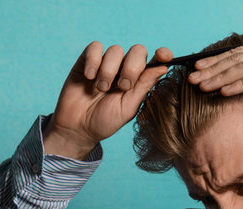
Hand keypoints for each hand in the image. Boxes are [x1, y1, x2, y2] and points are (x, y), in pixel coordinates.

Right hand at [44, 42, 172, 158]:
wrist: (78, 127)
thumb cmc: (106, 120)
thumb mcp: (128, 107)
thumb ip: (144, 86)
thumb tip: (163, 67)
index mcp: (140, 80)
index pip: (156, 61)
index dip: (163, 54)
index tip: (163, 55)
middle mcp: (125, 68)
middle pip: (138, 50)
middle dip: (132, 68)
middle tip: (123, 87)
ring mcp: (107, 63)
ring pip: (116, 50)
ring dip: (109, 70)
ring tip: (101, 89)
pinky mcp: (87, 60)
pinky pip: (95, 47)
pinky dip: (93, 62)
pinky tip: (89, 77)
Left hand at [188, 12, 242, 96]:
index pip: (240, 53)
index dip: (218, 60)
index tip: (200, 67)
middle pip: (235, 59)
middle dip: (212, 69)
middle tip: (191, 78)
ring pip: (242, 68)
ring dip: (219, 78)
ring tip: (201, 86)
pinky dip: (238, 84)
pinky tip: (224, 91)